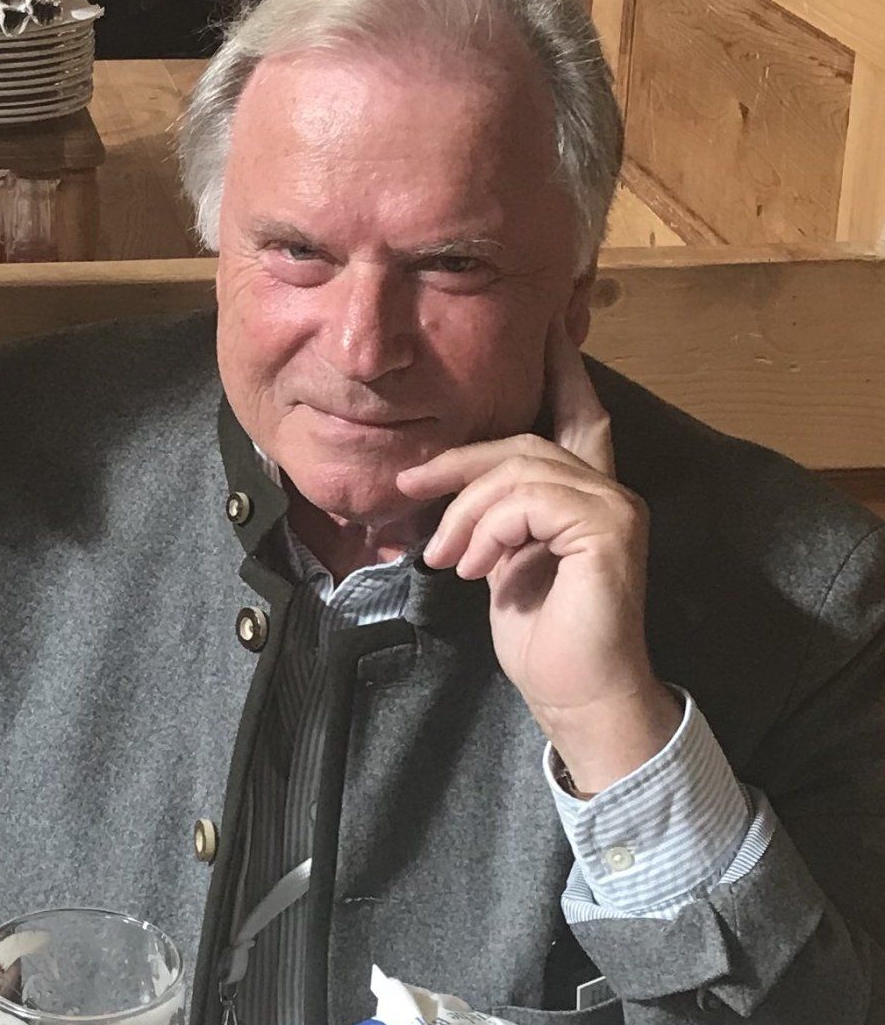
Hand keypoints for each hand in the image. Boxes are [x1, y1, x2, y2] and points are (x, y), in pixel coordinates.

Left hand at [397, 326, 680, 794]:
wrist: (576, 693)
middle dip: (459, 461)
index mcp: (586, 495)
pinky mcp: (609, 530)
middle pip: (525, 442)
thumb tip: (443, 494)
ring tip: (446, 558)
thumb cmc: (541, 637)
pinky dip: (489, 529)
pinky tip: (473, 568)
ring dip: (466, 512)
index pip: (577, 416)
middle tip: (409, 487)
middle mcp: (610, 491)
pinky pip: (531, 500)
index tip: (543, 331)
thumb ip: (492, 519)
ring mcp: (615, 507)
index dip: (562, 373)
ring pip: (521, 470)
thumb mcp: (500, 563)